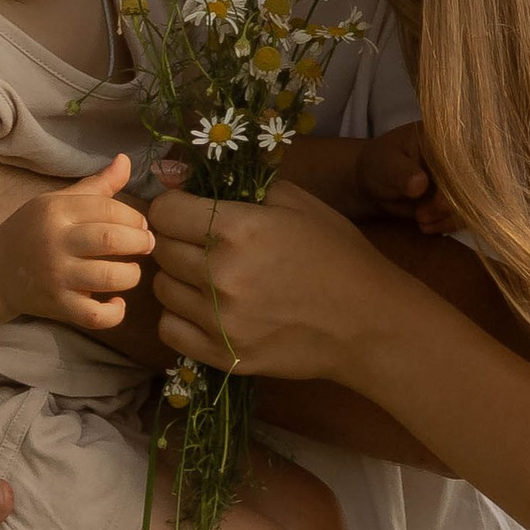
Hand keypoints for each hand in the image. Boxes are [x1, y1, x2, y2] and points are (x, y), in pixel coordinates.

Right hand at [0, 158, 154, 331]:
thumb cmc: (34, 230)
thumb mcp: (58, 202)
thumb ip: (96, 185)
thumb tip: (126, 160)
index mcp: (56, 211)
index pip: (108, 209)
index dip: (134, 217)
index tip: (141, 224)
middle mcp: (55, 242)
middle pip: (112, 240)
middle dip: (140, 241)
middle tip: (147, 244)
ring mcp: (56, 277)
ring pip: (109, 277)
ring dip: (132, 274)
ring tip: (131, 270)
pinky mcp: (58, 306)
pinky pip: (95, 315)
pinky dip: (114, 313)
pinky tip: (116, 302)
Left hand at [147, 179, 420, 392]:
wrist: (369, 322)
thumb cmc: (336, 252)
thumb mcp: (295, 202)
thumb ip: (236, 186)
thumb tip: (175, 173)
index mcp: (236, 229)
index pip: (164, 211)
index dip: (174, 207)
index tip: (190, 211)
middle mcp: (219, 275)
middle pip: (161, 250)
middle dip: (177, 241)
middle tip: (203, 244)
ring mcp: (219, 321)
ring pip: (162, 290)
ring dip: (179, 279)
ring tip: (209, 276)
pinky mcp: (224, 356)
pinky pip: (170, 330)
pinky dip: (181, 317)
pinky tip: (206, 309)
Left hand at [275, 119, 459, 234]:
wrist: (375, 182)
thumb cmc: (379, 165)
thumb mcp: (386, 165)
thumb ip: (402, 173)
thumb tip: (420, 184)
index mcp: (444, 139)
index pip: (462, 161)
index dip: (453, 185)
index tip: (433, 203)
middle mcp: (459, 156)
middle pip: (473, 184)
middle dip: (449, 206)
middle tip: (420, 216)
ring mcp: (460, 178)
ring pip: (473, 202)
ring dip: (449, 219)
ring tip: (420, 221)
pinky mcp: (457, 196)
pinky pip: (465, 213)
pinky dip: (448, 224)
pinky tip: (426, 226)